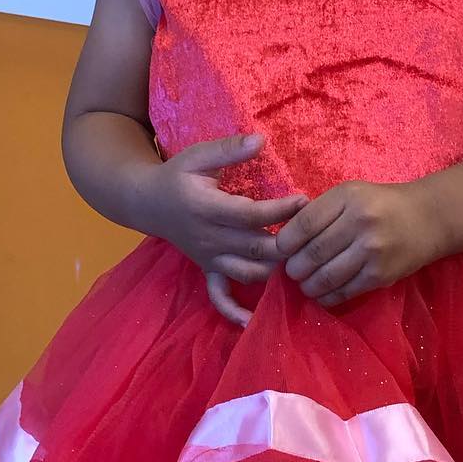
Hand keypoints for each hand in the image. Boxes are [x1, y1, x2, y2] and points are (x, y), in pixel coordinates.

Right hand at [144, 134, 306, 327]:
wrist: (147, 202)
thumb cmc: (177, 176)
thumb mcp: (198, 155)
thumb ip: (229, 148)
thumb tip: (262, 139)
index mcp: (207, 209)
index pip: (251, 215)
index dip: (281, 210)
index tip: (305, 200)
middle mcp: (209, 239)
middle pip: (256, 248)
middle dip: (289, 243)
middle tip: (315, 233)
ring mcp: (209, 258)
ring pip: (248, 273)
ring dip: (276, 271)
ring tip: (302, 259)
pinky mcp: (208, 269)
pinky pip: (219, 297)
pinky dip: (235, 312)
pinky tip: (254, 321)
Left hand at [274, 179, 437, 306]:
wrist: (428, 218)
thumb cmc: (381, 204)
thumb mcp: (350, 194)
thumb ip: (320, 211)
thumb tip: (283, 240)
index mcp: (348, 197)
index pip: (304, 224)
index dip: (285, 243)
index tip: (281, 250)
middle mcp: (360, 222)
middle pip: (312, 254)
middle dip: (294, 268)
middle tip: (292, 271)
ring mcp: (372, 251)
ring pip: (325, 277)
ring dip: (308, 285)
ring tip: (305, 283)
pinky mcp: (381, 275)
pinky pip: (345, 291)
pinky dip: (327, 297)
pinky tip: (323, 294)